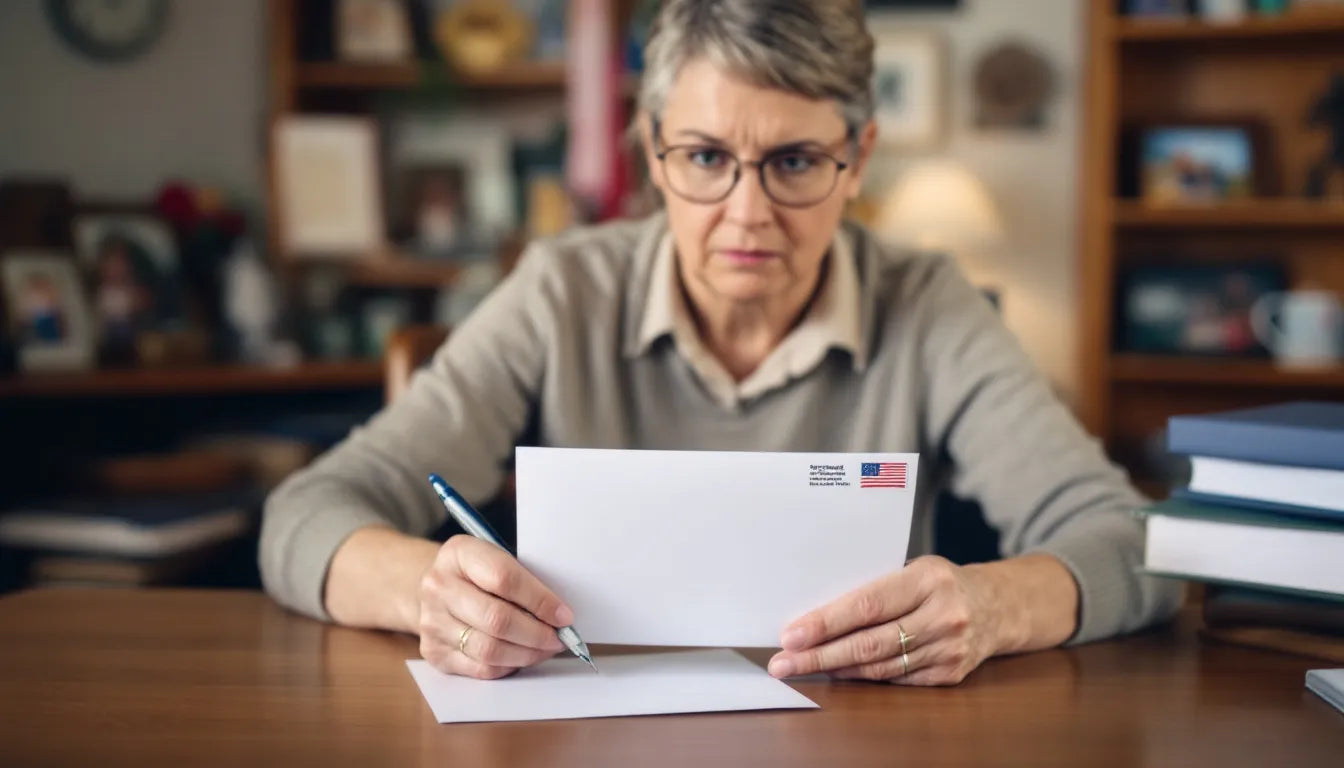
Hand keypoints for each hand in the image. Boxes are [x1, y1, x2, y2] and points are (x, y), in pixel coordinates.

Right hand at [418, 535, 573, 678]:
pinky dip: (509, 666)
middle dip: (537, 634)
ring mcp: (432, 621)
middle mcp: (439, 587)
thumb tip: (560, 615)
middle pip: (496, 619)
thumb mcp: (496, 558)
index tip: (564, 615)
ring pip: (489, 649)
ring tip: (546, 649)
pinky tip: (522, 657)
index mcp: (459, 553)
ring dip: (527, 654)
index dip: (539, 600)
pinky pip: (480, 668)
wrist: (438, 588)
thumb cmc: (477, 573)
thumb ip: (524, 580)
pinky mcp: (434, 651)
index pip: (504, 578)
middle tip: (560, 639)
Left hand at [767, 555, 1000, 685]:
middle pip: (868, 643)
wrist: (999, 606)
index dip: (826, 623)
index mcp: (928, 579)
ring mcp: (949, 649)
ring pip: (880, 666)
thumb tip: (818, 613)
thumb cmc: (942, 582)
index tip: (792, 635)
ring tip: (801, 667)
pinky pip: (896, 679)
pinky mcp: (951, 674)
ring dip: (835, 670)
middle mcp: (942, 615)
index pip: (867, 605)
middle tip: (784, 662)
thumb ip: (876, 587)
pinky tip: (839, 673)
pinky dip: (864, 677)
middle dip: (819, 655)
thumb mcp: (914, 568)